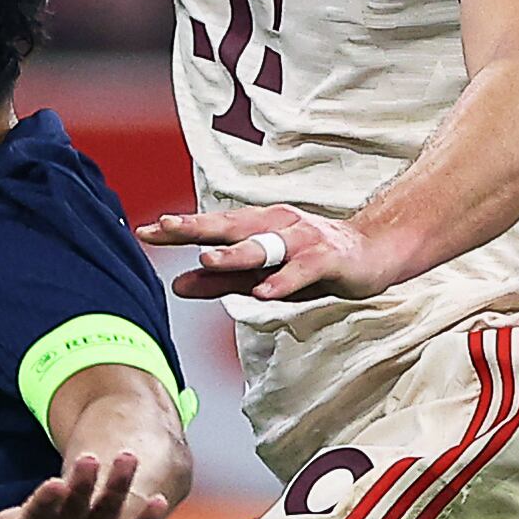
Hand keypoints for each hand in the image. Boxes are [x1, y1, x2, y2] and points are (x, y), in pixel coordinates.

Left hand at [140, 204, 398, 301]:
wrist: (374, 253)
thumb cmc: (313, 263)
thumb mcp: (262, 274)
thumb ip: (220, 279)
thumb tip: (177, 285)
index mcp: (259, 227)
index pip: (213, 226)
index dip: (180, 229)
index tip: (144, 231)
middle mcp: (278, 226)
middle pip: (231, 227)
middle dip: (197, 227)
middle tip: (164, 228)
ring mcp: (304, 240)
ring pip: (265, 247)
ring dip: (236, 253)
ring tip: (208, 259)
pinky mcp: (329, 259)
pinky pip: (303, 270)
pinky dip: (283, 281)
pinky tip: (265, 292)